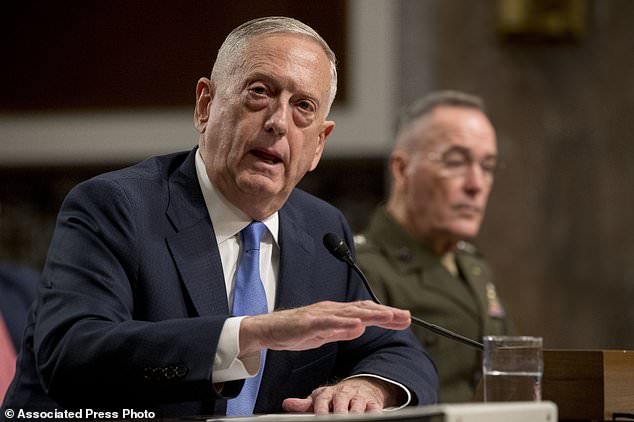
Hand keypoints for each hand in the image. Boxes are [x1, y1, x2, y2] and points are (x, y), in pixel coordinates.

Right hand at [238, 300, 410, 355]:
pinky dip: (344, 324)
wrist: (267, 330)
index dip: (385, 315)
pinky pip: (329, 323)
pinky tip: (358, 325)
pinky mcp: (309, 323)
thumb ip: (341, 331)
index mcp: (336, 313)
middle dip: (386, 313)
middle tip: (407, 317)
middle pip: (363, 309)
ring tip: (389, 316)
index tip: (404, 318)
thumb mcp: (323, 334)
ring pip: (350, 313)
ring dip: (371, 314)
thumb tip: (360, 328)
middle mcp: (331, 310)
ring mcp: (320, 315)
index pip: (365, 312)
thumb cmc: (294, 331)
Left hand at [282, 377, 400, 413]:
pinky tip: (372, 416)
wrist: (360, 387)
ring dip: (356, 413)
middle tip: (338, 419)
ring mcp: (358, 397)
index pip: (322, 400)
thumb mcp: (320, 398)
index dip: (321, 409)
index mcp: (328, 393)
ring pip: (358, 406)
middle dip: (339, 412)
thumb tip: (287, 404)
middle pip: (341, 402)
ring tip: (354, 419)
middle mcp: (343, 393)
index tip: (321, 417)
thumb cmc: (336, 397)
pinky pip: (374, 408)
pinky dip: (373, 413)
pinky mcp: (373, 403)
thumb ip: (305, 404)